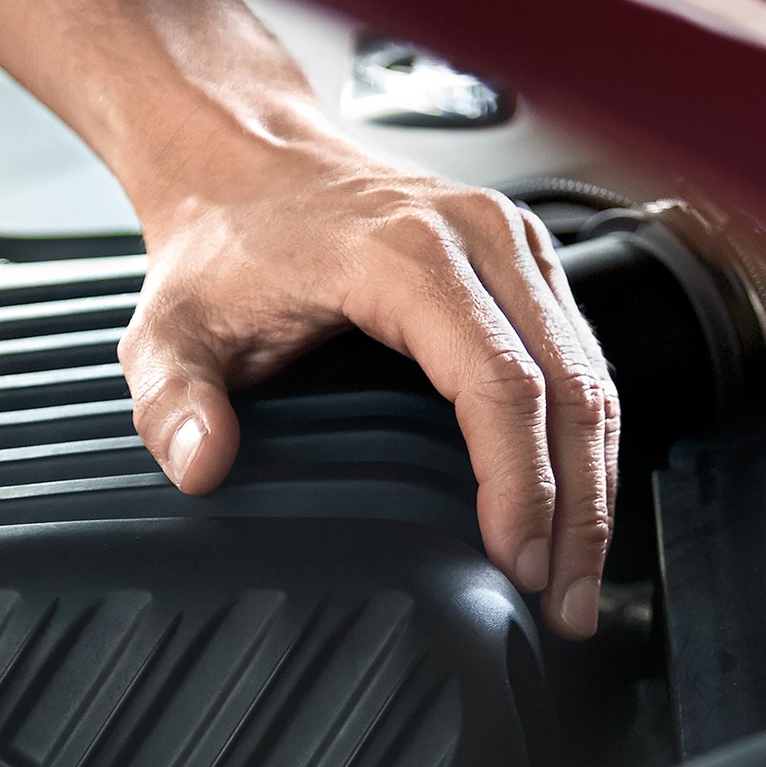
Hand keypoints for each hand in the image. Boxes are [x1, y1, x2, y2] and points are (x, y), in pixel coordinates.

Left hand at [120, 137, 619, 638]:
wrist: (247, 162)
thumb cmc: (226, 242)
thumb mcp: (169, 330)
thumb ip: (173, 402)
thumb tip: (202, 465)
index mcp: (408, 254)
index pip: (501, 384)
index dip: (520, 485)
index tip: (517, 564)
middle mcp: (480, 238)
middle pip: (571, 389)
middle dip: (580, 511)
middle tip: (565, 604)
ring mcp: (514, 245)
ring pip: (592, 378)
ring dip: (597, 486)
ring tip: (578, 579)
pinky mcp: (527, 262)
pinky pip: (581, 361)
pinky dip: (586, 442)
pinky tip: (573, 507)